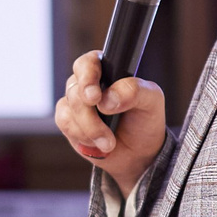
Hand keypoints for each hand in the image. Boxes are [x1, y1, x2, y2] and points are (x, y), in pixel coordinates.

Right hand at [53, 49, 168, 198]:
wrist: (138, 153)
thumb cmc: (145, 120)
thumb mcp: (151, 100)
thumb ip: (134, 91)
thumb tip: (107, 98)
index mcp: (107, 69)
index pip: (88, 63)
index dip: (87, 77)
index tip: (95, 96)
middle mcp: (88, 83)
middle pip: (75, 89)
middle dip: (88, 113)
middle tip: (103, 128)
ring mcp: (76, 102)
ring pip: (69, 109)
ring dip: (89, 129)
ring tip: (109, 142)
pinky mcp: (69, 121)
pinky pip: (64, 123)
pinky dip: (82, 136)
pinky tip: (97, 144)